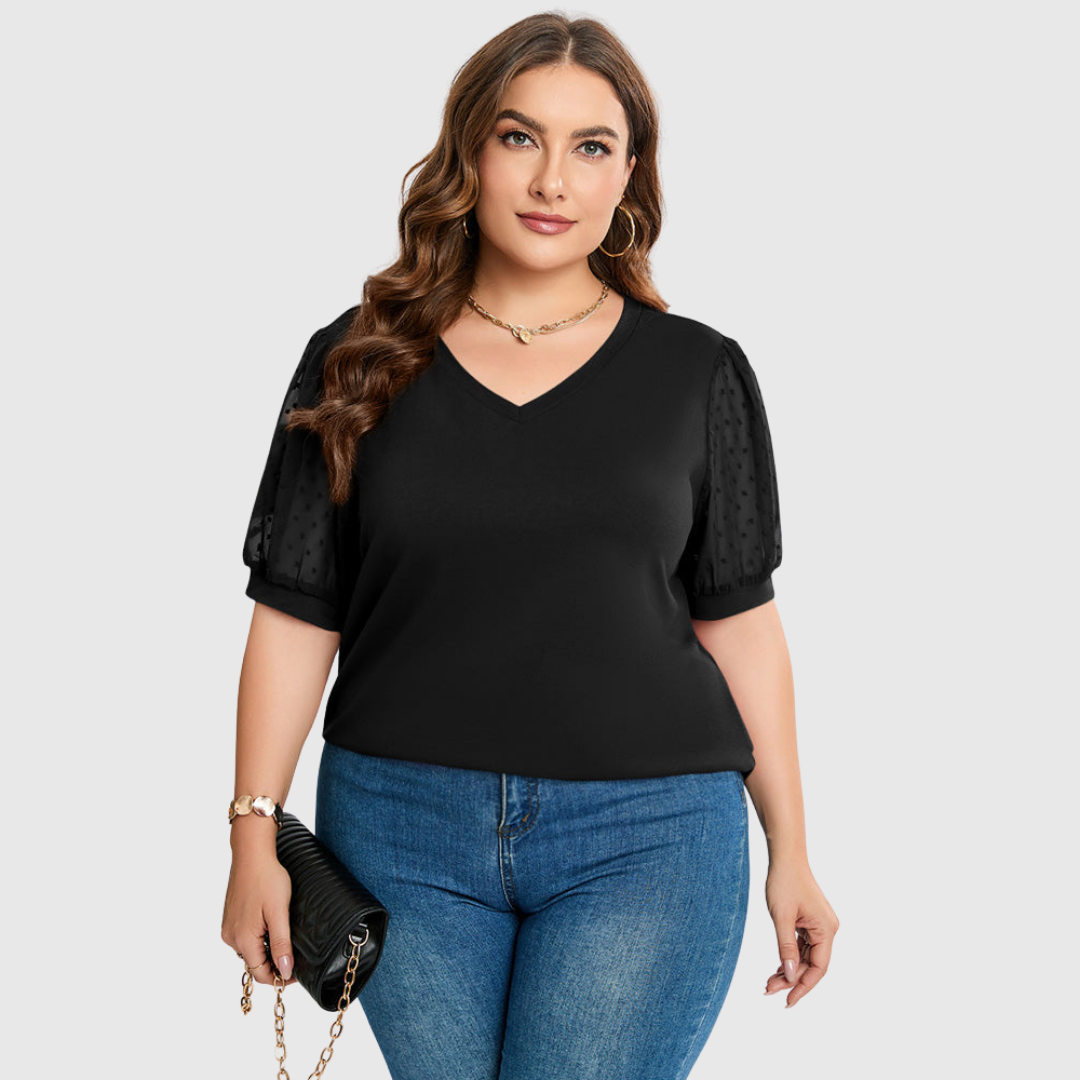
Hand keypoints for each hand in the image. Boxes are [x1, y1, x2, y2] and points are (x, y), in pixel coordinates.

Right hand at [221, 848, 297, 987]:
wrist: (251, 854)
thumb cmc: (266, 879)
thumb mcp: (279, 912)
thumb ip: (281, 943)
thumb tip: (284, 971)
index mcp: (243, 939)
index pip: (260, 973)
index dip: (279, 977)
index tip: (295, 973)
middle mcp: (231, 937)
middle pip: (254, 963)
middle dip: (273, 963)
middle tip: (294, 954)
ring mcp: (229, 927)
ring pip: (250, 950)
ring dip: (266, 950)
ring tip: (284, 937)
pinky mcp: (230, 918)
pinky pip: (244, 937)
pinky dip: (258, 938)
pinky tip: (270, 926)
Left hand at [762, 859, 838, 1007]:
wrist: (785, 857)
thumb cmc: (784, 882)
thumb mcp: (782, 918)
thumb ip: (786, 948)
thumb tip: (790, 976)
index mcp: (826, 929)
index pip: (819, 968)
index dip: (803, 986)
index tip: (788, 1000)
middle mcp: (827, 929)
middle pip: (813, 964)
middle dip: (792, 979)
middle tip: (769, 990)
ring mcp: (820, 926)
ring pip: (807, 957)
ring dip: (790, 970)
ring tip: (769, 982)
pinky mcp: (811, 922)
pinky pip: (803, 946)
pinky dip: (791, 957)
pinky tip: (778, 967)